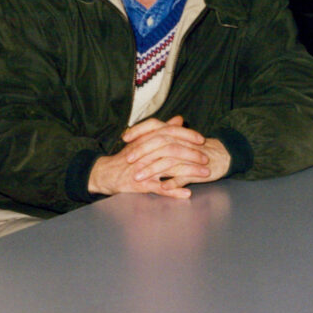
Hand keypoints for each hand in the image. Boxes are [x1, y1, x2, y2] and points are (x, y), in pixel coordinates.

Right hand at [88, 116, 230, 197]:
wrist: (106, 173)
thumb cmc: (128, 157)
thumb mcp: (144, 140)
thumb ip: (162, 129)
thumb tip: (179, 119)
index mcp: (147, 139)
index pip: (169, 132)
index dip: (187, 135)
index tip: (201, 139)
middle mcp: (146, 151)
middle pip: (172, 149)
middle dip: (192, 154)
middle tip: (206, 158)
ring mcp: (144, 168)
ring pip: (169, 167)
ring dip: (189, 171)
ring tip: (204, 174)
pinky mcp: (141, 184)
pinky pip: (160, 187)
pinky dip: (174, 191)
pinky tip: (187, 193)